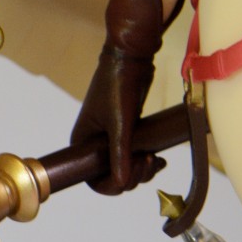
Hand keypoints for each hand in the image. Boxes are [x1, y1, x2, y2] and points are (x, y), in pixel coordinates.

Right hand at [72, 0, 167, 193]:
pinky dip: (146, 162)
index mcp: (82, 142)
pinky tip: (159, 159)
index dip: (111, 185)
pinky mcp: (127, 132)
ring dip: (142, 170)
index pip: (91, 179)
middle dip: (132, 176)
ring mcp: (111, 139)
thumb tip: (122, 183)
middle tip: (149, 162)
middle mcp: (94, 143)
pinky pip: (135, 156)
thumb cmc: (118, 84)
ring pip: (126, 169)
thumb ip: (120, 155)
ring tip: (156, 160)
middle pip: (111, 177)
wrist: (131, 57)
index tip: (130, 175)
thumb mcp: (120, 123)